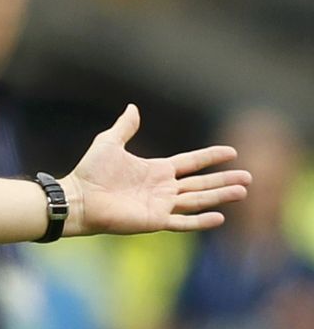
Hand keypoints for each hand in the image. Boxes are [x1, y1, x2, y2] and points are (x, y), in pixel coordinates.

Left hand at [63, 105, 250, 236]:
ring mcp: (160, 205)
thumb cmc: (90, 172)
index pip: (190, 162)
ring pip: (198, 200)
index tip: (232, 151)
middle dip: (224, 180)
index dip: (210, 157)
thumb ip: (125, 127)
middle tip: (249, 176)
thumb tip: (133, 108)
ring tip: (243, 191)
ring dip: (220, 196)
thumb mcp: (109, 143)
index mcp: (156, 170)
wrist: (79, 197)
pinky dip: (201, 220)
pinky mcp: (154, 220)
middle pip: (201, 183)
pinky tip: (220, 217)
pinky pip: (182, 221)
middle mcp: (163, 188)